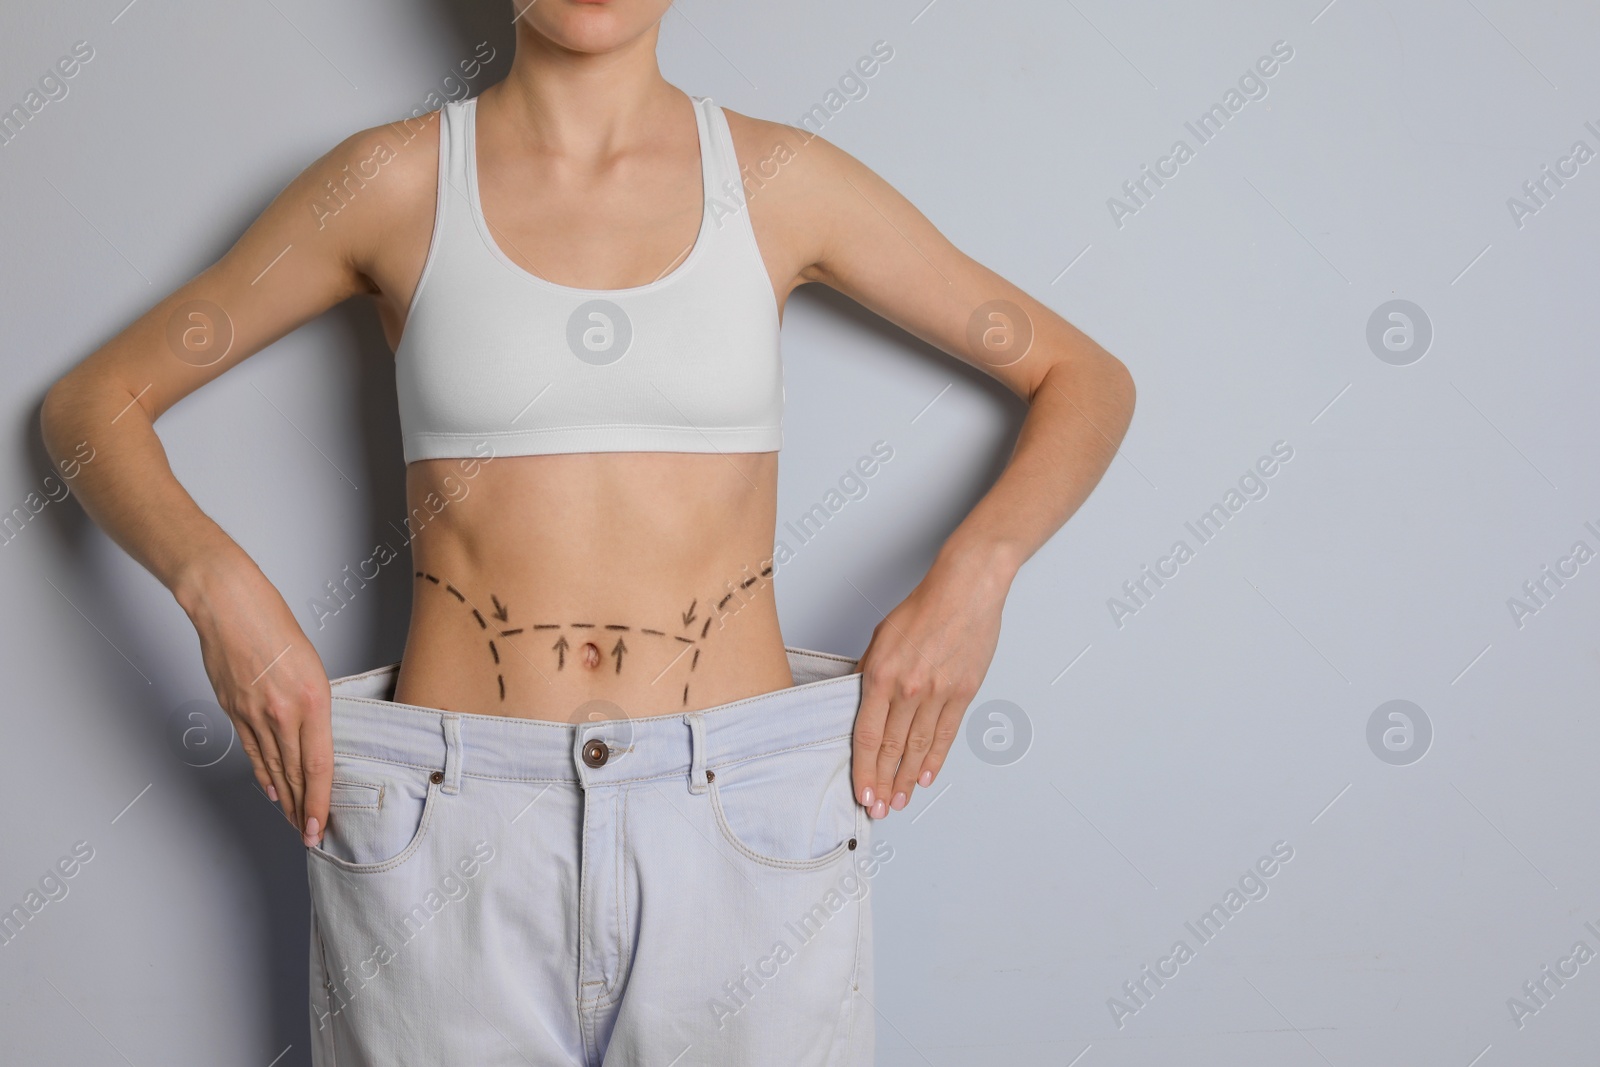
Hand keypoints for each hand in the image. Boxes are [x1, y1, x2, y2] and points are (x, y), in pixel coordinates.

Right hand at [181, 558, 332, 846]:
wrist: (229, 606)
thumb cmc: (274, 626)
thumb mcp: (312, 666)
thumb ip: (313, 706)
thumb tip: (314, 736)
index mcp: (312, 701)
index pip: (318, 766)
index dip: (319, 801)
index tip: (321, 826)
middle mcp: (283, 714)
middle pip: (295, 775)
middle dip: (303, 810)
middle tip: (310, 836)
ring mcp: (254, 715)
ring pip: (273, 769)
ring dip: (285, 800)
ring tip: (294, 822)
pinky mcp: (233, 712)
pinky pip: (252, 752)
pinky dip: (263, 775)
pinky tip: (272, 791)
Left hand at [852, 545, 1011, 818]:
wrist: (966, 589)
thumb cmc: (923, 608)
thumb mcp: (881, 638)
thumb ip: (870, 674)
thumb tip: (861, 705)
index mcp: (882, 675)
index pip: (868, 735)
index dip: (864, 769)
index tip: (862, 792)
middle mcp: (909, 689)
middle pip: (893, 748)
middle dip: (884, 782)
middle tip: (879, 808)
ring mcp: (938, 693)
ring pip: (919, 747)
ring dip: (907, 778)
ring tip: (900, 800)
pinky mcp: (962, 692)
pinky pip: (946, 733)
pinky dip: (935, 758)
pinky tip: (926, 776)